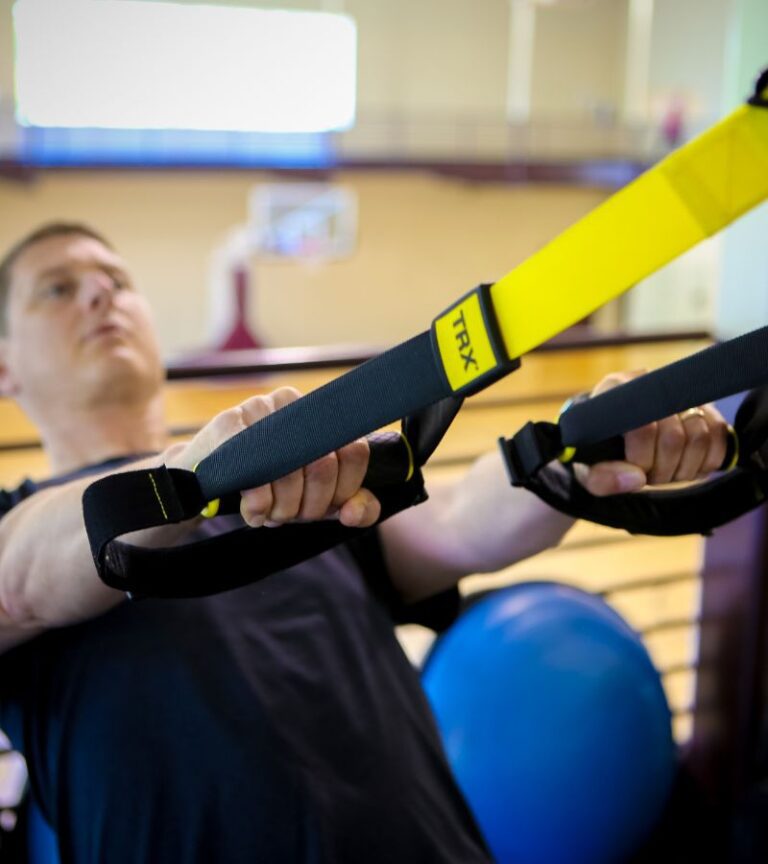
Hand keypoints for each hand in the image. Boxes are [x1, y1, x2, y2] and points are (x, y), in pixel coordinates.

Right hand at [166, 388, 380, 527]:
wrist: (205, 480)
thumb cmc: (271, 487)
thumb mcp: (318, 500)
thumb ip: (355, 507)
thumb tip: (354, 512)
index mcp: (322, 416)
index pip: (355, 452)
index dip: (343, 490)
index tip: (324, 507)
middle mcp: (294, 403)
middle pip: (323, 464)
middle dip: (309, 506)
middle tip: (290, 516)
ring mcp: (259, 407)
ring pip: (289, 471)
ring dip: (281, 509)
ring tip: (269, 514)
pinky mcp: (227, 423)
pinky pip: (255, 472)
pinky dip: (258, 503)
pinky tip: (253, 511)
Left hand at [576, 371, 729, 496]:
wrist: (610, 443)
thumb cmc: (595, 454)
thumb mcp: (587, 471)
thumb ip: (601, 478)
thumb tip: (636, 480)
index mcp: (615, 391)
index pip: (642, 426)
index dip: (641, 458)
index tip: (634, 470)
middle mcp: (650, 384)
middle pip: (674, 435)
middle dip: (662, 468)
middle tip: (649, 476)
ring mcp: (680, 394)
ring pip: (701, 435)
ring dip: (684, 468)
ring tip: (664, 472)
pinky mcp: (704, 407)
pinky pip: (720, 435)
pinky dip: (706, 461)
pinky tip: (685, 466)